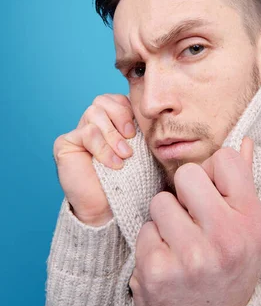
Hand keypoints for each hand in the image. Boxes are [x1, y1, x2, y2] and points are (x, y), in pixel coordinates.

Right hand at [53, 93, 135, 225]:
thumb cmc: (127, 179)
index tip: (137, 131)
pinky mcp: (65, 143)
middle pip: (103, 100)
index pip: (117, 98)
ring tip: (124, 156)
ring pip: (94, 113)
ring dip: (113, 136)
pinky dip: (103, 148)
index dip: (128, 110)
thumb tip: (151, 110)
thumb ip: (140, 129)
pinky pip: (87, 132)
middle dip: (121, 118)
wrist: (109, 207)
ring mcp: (77, 132)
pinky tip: (113, 163)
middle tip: (131, 139)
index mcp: (111, 121)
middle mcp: (92, 123)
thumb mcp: (140, 150)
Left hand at [129, 137, 260, 305]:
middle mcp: (226, 237)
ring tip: (180, 244)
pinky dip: (152, 245)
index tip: (212, 196)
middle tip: (192, 220)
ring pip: (160, 202)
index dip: (212, 174)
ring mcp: (191, 256)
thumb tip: (245, 142)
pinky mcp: (157, 270)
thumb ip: (243, 184)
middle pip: (187, 174)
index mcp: (252, 221)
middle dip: (184, 194)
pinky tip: (167, 263)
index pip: (225, 159)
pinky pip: (144, 230)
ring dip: (165, 221)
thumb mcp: (249, 231)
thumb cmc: (231, 272)